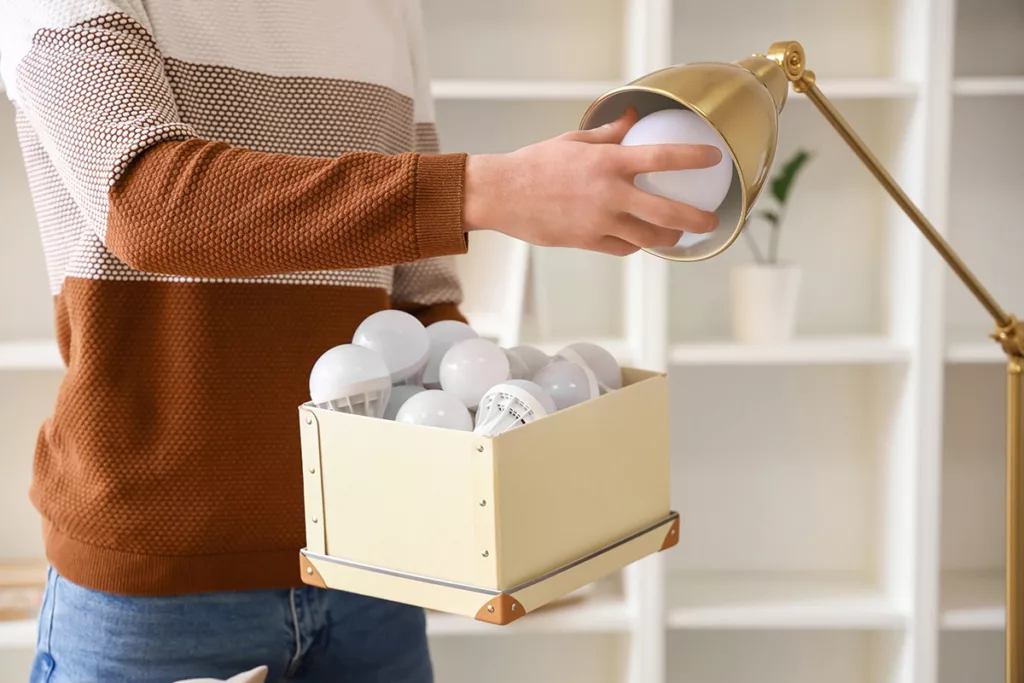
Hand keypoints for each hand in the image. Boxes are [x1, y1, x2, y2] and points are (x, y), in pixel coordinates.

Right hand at [462, 107, 721, 255]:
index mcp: (607, 162)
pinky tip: (641, 241)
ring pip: (648, 239)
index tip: (714, 158)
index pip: (661, 157)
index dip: (692, 158)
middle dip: (694, 220)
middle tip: (710, 221)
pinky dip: (636, 245)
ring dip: (668, 239)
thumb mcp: (574, 140)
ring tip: (677, 236)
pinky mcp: (586, 241)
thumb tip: (632, 119)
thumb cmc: (535, 164)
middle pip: (666, 212)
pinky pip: (623, 248)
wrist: (502, 194)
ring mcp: (598, 221)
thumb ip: (609, 134)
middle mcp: (608, 194)